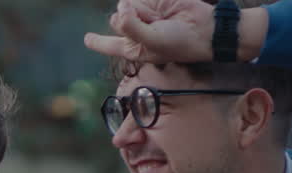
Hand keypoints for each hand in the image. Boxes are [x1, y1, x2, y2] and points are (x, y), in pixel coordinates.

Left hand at [84, 0, 214, 64]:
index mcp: (132, 48)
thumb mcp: (151, 42)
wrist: (204, 28)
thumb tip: (121, 5)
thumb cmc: (179, 42)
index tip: (87, 39)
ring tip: (161, 18)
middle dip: (129, 20)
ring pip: (126, 5)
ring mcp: (144, 15)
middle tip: (153, 26)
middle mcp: (135, 31)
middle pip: (115, 20)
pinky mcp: (154, 2)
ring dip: (142, 10)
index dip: (96, 41)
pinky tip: (162, 8)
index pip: (108, 44)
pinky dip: (148, 3)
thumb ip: (130, 26)